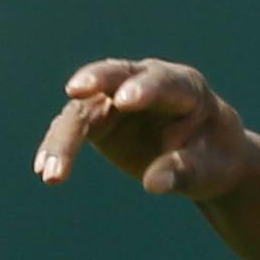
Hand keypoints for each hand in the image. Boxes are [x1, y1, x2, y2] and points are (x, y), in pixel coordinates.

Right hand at [33, 58, 248, 198]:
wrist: (205, 158)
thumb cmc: (214, 158)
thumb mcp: (210, 170)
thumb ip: (185, 172)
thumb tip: (153, 183)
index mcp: (185, 87)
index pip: (163, 81)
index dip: (144, 88)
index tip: (125, 100)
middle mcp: (144, 83)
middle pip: (114, 76)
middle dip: (95, 80)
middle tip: (76, 91)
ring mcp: (115, 98)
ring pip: (84, 108)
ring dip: (65, 137)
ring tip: (52, 173)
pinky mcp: (97, 118)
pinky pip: (72, 129)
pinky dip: (58, 149)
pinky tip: (45, 172)